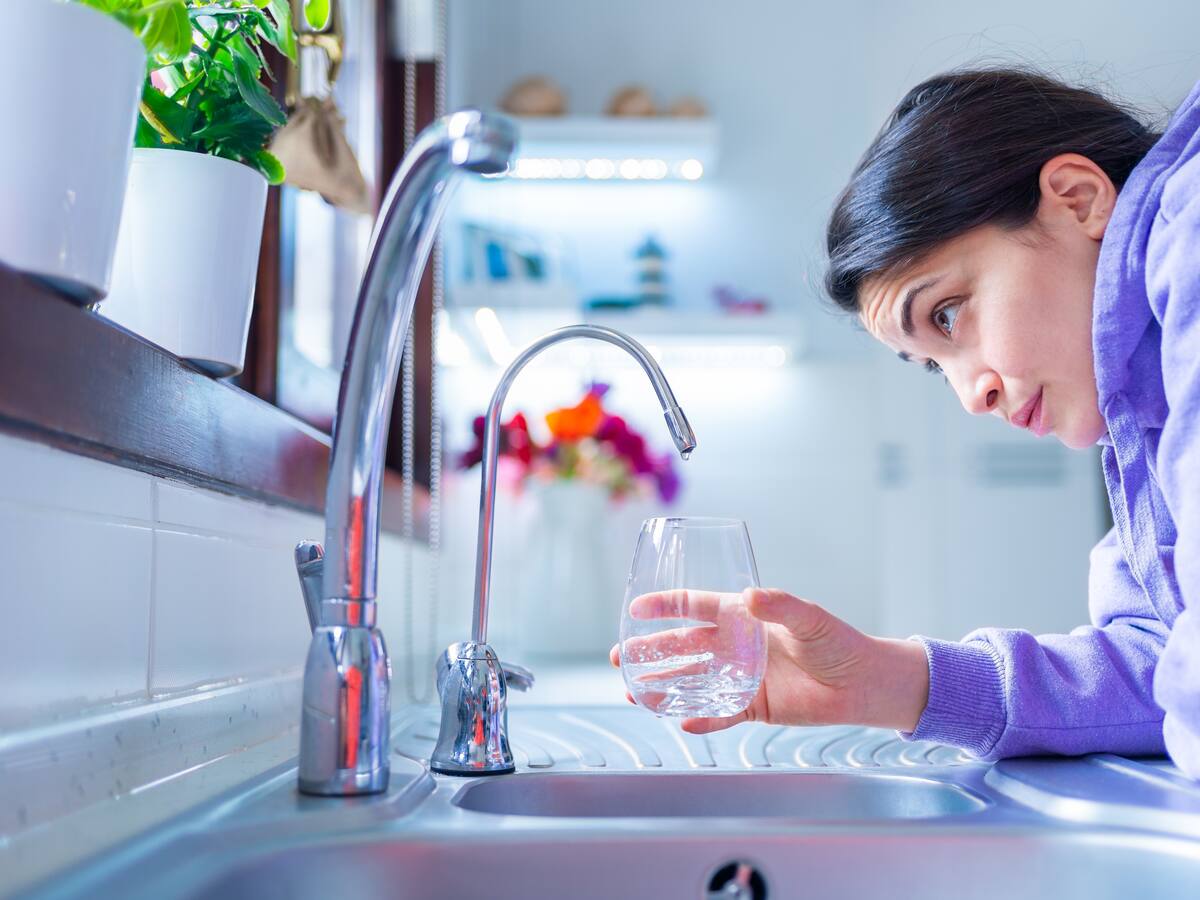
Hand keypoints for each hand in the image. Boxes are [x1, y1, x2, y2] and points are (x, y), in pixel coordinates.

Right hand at [610, 588, 928, 734]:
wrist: (864, 684)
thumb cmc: (839, 642)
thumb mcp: (810, 618)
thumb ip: (780, 606)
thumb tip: (750, 596)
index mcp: (745, 617)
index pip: (697, 607)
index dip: (666, 606)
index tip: (636, 608)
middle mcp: (737, 646)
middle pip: (684, 647)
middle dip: (651, 651)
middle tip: (621, 657)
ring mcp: (742, 676)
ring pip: (693, 681)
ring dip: (663, 686)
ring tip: (634, 692)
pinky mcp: (753, 706)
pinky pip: (719, 713)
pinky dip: (700, 718)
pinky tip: (678, 720)